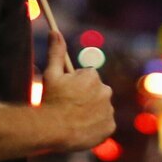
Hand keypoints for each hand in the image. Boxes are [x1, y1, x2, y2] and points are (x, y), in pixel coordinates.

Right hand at [40, 33, 114, 151]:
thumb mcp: (51, 74)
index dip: (75, 85)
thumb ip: (56, 52)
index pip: (87, 77)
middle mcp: (105, 91)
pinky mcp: (110, 127)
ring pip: (100, 108)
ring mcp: (109, 110)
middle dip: (86, 97)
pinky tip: (82, 128)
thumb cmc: (51, 100)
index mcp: (92, 76)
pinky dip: (96, 126)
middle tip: (69, 107)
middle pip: (96, 92)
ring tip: (75, 119)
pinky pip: (104, 124)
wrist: (53, 130)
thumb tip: (54, 31)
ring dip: (91, 111)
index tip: (66, 93)